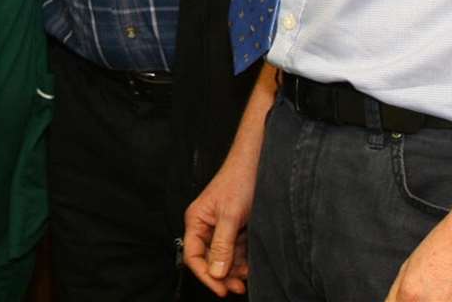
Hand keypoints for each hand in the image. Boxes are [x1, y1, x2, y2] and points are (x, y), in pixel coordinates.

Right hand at [182, 145, 257, 295]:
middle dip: (222, 275)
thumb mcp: (230, 216)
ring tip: (246, 276)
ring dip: (234, 270)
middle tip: (237, 287)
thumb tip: (214, 272)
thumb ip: (221, 245)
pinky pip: (236, 250)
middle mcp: (206, 225)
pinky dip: (242, 260)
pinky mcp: (236, 227)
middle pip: (208, 259)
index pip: (193, 255)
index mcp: (196, 220)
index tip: (221, 289)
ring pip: (223, 257)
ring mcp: (221, 227)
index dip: (205, 275)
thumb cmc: (240, 180)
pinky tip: (250, 266)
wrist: (259, 163)